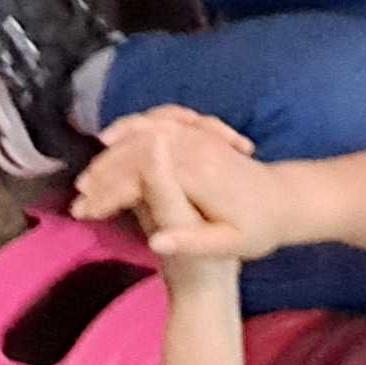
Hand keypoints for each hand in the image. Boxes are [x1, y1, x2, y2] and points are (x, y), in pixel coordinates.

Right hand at [73, 107, 309, 262]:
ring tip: (90, 178)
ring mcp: (199, 135)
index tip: (86, 212)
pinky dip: (136, 125)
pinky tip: (116, 139)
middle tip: (78, 201)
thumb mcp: (230, 245)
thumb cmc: (258, 229)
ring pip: (145, 131)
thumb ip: (193, 242)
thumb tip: (155, 242)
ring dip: (113, 150)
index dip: (108, 192)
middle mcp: (198, 148)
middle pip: (137, 149)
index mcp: (200, 175)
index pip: (140, 175)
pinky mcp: (200, 132)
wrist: (286, 201)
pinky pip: (162, 119)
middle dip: (103, 173)